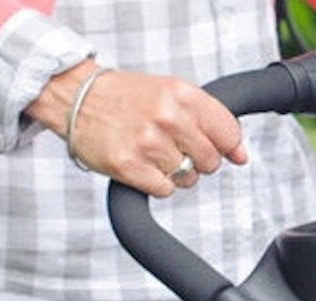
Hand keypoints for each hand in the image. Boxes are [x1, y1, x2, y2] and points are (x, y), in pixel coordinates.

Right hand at [28, 61, 247, 195]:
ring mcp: (148, 142)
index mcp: (182, 94)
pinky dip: (154, 182)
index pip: (229, 133)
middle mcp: (168, 117)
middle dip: (195, 160)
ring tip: (150, 150)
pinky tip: (140, 162)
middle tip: (170, 144)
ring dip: (173, 172)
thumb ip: (209, 121)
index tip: (212, 145)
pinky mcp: (130, 166)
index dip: (225, 146)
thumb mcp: (171, 94)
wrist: (74, 96)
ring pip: (188, 179)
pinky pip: (165, 190)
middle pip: (211, 163)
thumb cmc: (126, 97)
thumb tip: (241, 156)